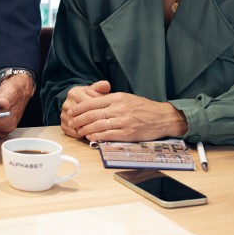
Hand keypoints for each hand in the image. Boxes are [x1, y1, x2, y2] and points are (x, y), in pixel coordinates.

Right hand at [59, 80, 110, 137]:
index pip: (88, 104)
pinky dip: (81, 135)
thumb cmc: (89, 97)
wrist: (77, 102)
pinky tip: (90, 135)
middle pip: (82, 116)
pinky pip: (72, 132)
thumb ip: (101, 87)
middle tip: (106, 126)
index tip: (109, 114)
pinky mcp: (62, 124)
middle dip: (94, 122)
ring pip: (77, 126)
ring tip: (99, 132)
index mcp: (74, 93)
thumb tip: (106, 84)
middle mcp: (66, 104)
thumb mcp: (95, 90)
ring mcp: (63, 114)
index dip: (100, 110)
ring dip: (88, 130)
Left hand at [62, 85, 188, 142]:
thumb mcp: (126, 98)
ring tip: (78, 131)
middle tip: (71, 122)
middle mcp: (119, 109)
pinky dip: (97, 136)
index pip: (92, 102)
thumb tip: (92, 104)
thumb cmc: (143, 108)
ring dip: (85, 128)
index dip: (80, 108)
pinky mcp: (128, 134)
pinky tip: (90, 136)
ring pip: (98, 125)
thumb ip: (110, 100)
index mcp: (117, 98)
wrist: (162, 118)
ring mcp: (123, 122)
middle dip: (79, 119)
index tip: (72, 111)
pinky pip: (108, 135)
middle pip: (92, 114)